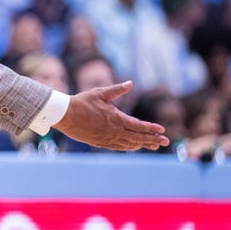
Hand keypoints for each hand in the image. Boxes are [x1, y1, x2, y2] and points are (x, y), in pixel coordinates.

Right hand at [52, 81, 168, 150]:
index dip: (151, 128)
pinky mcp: (100, 143)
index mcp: (116, 118)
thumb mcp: (100, 93)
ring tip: (154, 145)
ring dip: (143, 144)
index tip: (162, 130)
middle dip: (152, 139)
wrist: (65, 116)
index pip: (138, 125)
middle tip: (165, 141)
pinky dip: (129, 147)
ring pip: (129, 144)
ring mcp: (107, 138)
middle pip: (137, 137)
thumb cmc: (82, 102)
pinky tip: (134, 147)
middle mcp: (114, 131)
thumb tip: (131, 83)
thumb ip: (117, 90)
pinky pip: (118, 147)